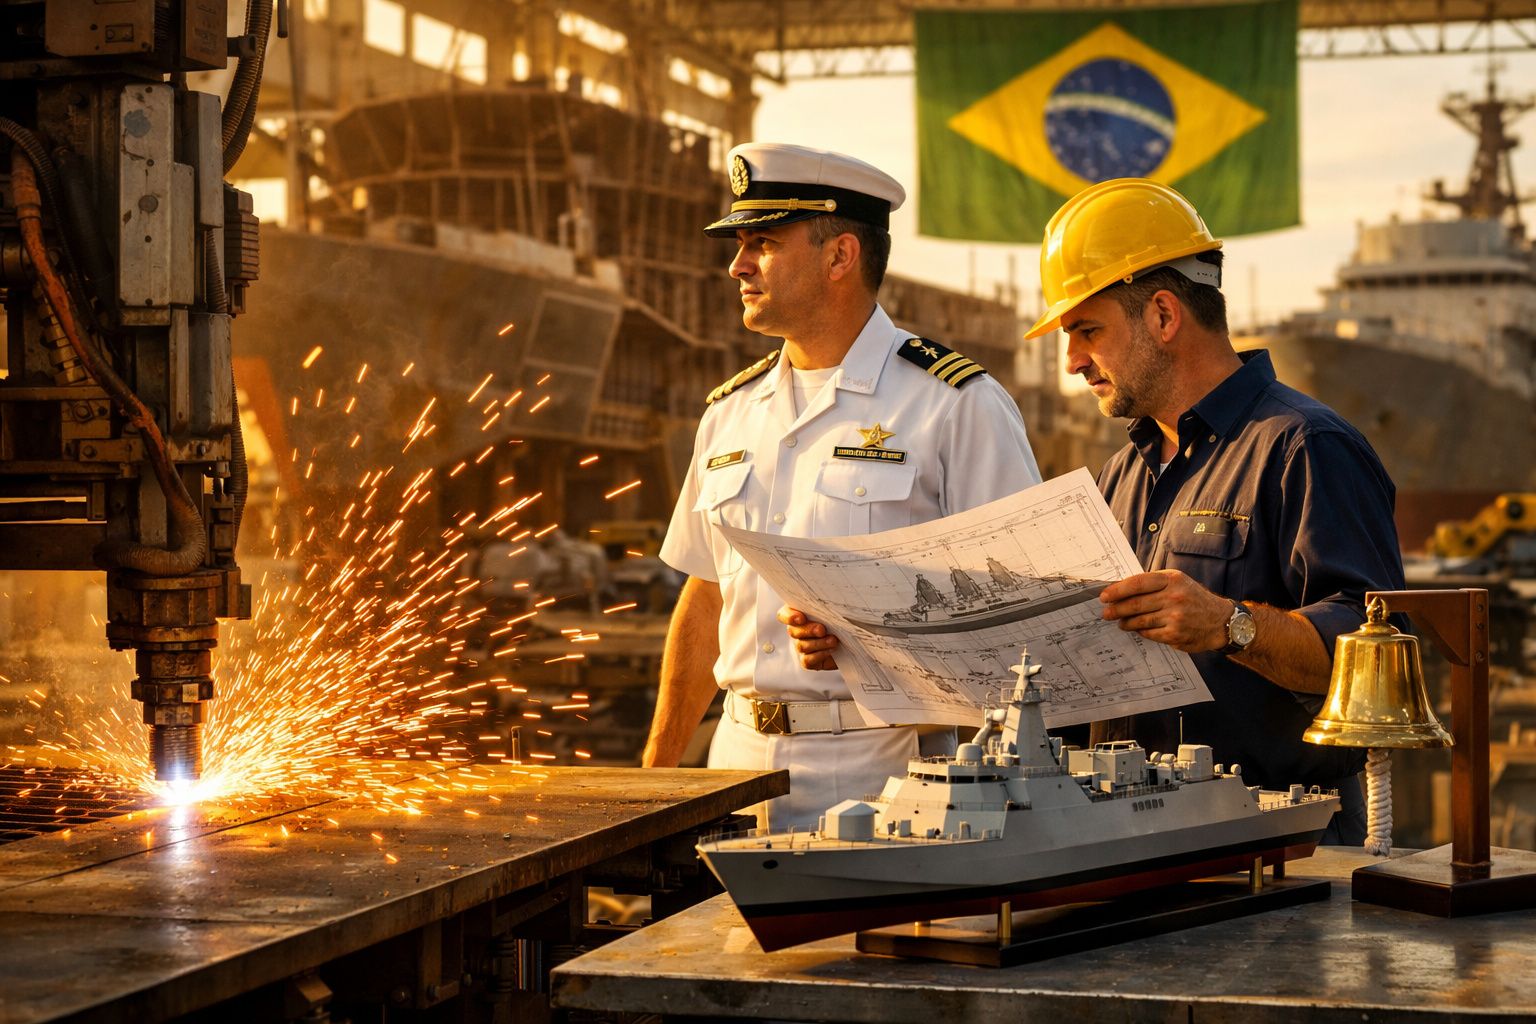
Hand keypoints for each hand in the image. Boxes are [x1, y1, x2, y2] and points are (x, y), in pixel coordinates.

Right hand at [776, 605, 839, 670]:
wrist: (852, 639)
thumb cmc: (843, 620)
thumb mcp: (836, 610)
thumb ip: (827, 607)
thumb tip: (827, 604)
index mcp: (799, 613)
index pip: (784, 614)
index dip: (789, 617)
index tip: (801, 618)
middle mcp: (797, 630)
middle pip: (793, 631)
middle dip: (808, 630)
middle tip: (822, 630)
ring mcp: (802, 646)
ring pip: (801, 645)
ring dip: (818, 643)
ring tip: (833, 640)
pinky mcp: (808, 661)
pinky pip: (807, 660)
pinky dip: (819, 655)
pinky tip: (831, 651)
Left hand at [1098, 570, 1231, 652]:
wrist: (1219, 621)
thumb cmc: (1193, 598)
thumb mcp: (1177, 582)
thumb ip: (1153, 583)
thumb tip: (1120, 588)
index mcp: (1172, 579)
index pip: (1137, 583)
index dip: (1117, 590)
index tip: (1104, 596)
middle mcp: (1174, 597)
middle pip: (1135, 603)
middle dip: (1116, 609)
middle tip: (1106, 612)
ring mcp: (1175, 617)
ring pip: (1139, 620)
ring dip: (1125, 622)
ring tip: (1120, 622)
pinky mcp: (1174, 634)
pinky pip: (1148, 633)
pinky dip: (1139, 631)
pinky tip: (1136, 628)